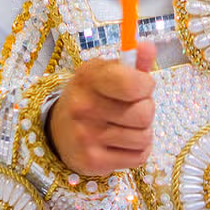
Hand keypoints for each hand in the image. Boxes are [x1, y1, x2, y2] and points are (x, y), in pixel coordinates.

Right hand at [46, 42, 155, 176]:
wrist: (59, 130)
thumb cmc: (92, 96)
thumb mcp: (106, 72)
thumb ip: (133, 60)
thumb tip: (149, 48)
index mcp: (89, 77)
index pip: (134, 84)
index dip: (146, 85)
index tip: (140, 86)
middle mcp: (84, 106)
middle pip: (144, 114)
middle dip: (146, 110)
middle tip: (132, 109)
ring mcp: (86, 136)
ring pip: (144, 137)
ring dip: (142, 132)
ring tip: (125, 126)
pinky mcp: (92, 161)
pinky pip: (139, 157)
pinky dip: (137, 151)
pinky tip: (122, 143)